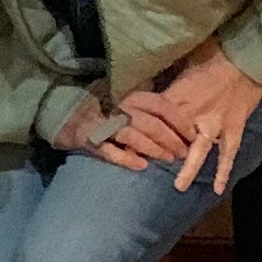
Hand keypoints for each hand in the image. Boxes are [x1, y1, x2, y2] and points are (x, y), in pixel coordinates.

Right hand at [61, 91, 178, 167]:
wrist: (69, 117)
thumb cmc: (108, 112)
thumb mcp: (130, 104)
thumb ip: (151, 109)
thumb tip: (185, 118)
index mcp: (131, 96)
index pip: (161, 105)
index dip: (179, 121)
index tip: (192, 135)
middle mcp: (119, 107)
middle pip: (150, 123)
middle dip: (171, 139)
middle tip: (183, 153)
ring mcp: (104, 125)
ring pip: (133, 136)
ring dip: (154, 149)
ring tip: (168, 160)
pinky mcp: (91, 140)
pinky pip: (110, 151)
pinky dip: (126, 158)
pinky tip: (141, 166)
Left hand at [134, 42, 261, 190]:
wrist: (247, 56)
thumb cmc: (213, 53)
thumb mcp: (183, 61)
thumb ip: (168, 78)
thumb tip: (146, 79)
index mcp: (178, 96)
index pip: (154, 117)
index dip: (141, 128)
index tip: (127, 138)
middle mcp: (194, 113)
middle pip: (172, 137)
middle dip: (160, 150)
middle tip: (146, 164)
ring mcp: (215, 123)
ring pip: (199, 150)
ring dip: (189, 168)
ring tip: (179, 187)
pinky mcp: (234, 127)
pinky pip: (228, 153)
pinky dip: (224, 170)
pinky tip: (219, 189)